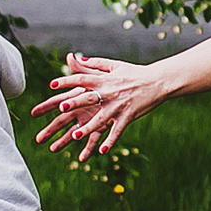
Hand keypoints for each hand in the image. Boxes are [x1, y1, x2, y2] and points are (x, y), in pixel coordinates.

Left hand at [30, 52, 164, 161]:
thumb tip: (77, 58)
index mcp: (104, 79)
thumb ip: (95, 63)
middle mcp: (109, 92)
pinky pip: (117, 130)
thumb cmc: (135, 73)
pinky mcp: (128, 116)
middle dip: (75, 102)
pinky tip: (102, 152)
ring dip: (88, 128)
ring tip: (75, 136)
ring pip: (101, 118)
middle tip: (62, 108)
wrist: (158, 81)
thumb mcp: (115, 65)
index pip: (82, 78)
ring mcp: (119, 105)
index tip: (52, 84)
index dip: (67, 80)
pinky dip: (110, 141)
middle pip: (89, 97)